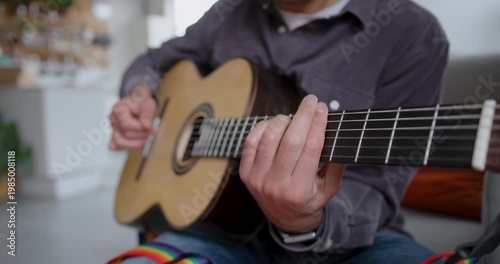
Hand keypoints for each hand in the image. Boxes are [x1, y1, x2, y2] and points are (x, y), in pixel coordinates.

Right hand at [108, 85, 155, 149]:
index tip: (149, 126)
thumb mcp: (148, 103)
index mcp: (118, 109)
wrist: (139, 103)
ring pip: (121, 143)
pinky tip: (138, 140)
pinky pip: (118, 146)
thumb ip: (148, 113)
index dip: (139, 128)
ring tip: (146, 135)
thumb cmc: (142, 103)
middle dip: (142, 135)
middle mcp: (113, 119)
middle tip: (152, 130)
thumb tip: (146, 126)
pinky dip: (130, 145)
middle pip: (125, 134)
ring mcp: (113, 128)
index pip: (125, 124)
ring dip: (137, 141)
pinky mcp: (115, 136)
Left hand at [239, 95, 343, 232]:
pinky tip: (275, 124)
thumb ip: (336, 165)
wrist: (284, 219)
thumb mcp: (329, 189)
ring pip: (269, 138)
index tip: (323, 108)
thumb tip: (339, 133)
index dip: (318, 124)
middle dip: (303, 115)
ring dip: (283, 120)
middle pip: (291, 140)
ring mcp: (258, 179)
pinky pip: (251, 142)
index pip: (311, 148)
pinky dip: (263, 127)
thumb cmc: (310, 200)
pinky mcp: (246, 173)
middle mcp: (276, 185)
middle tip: (311, 100)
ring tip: (293, 117)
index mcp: (300, 191)